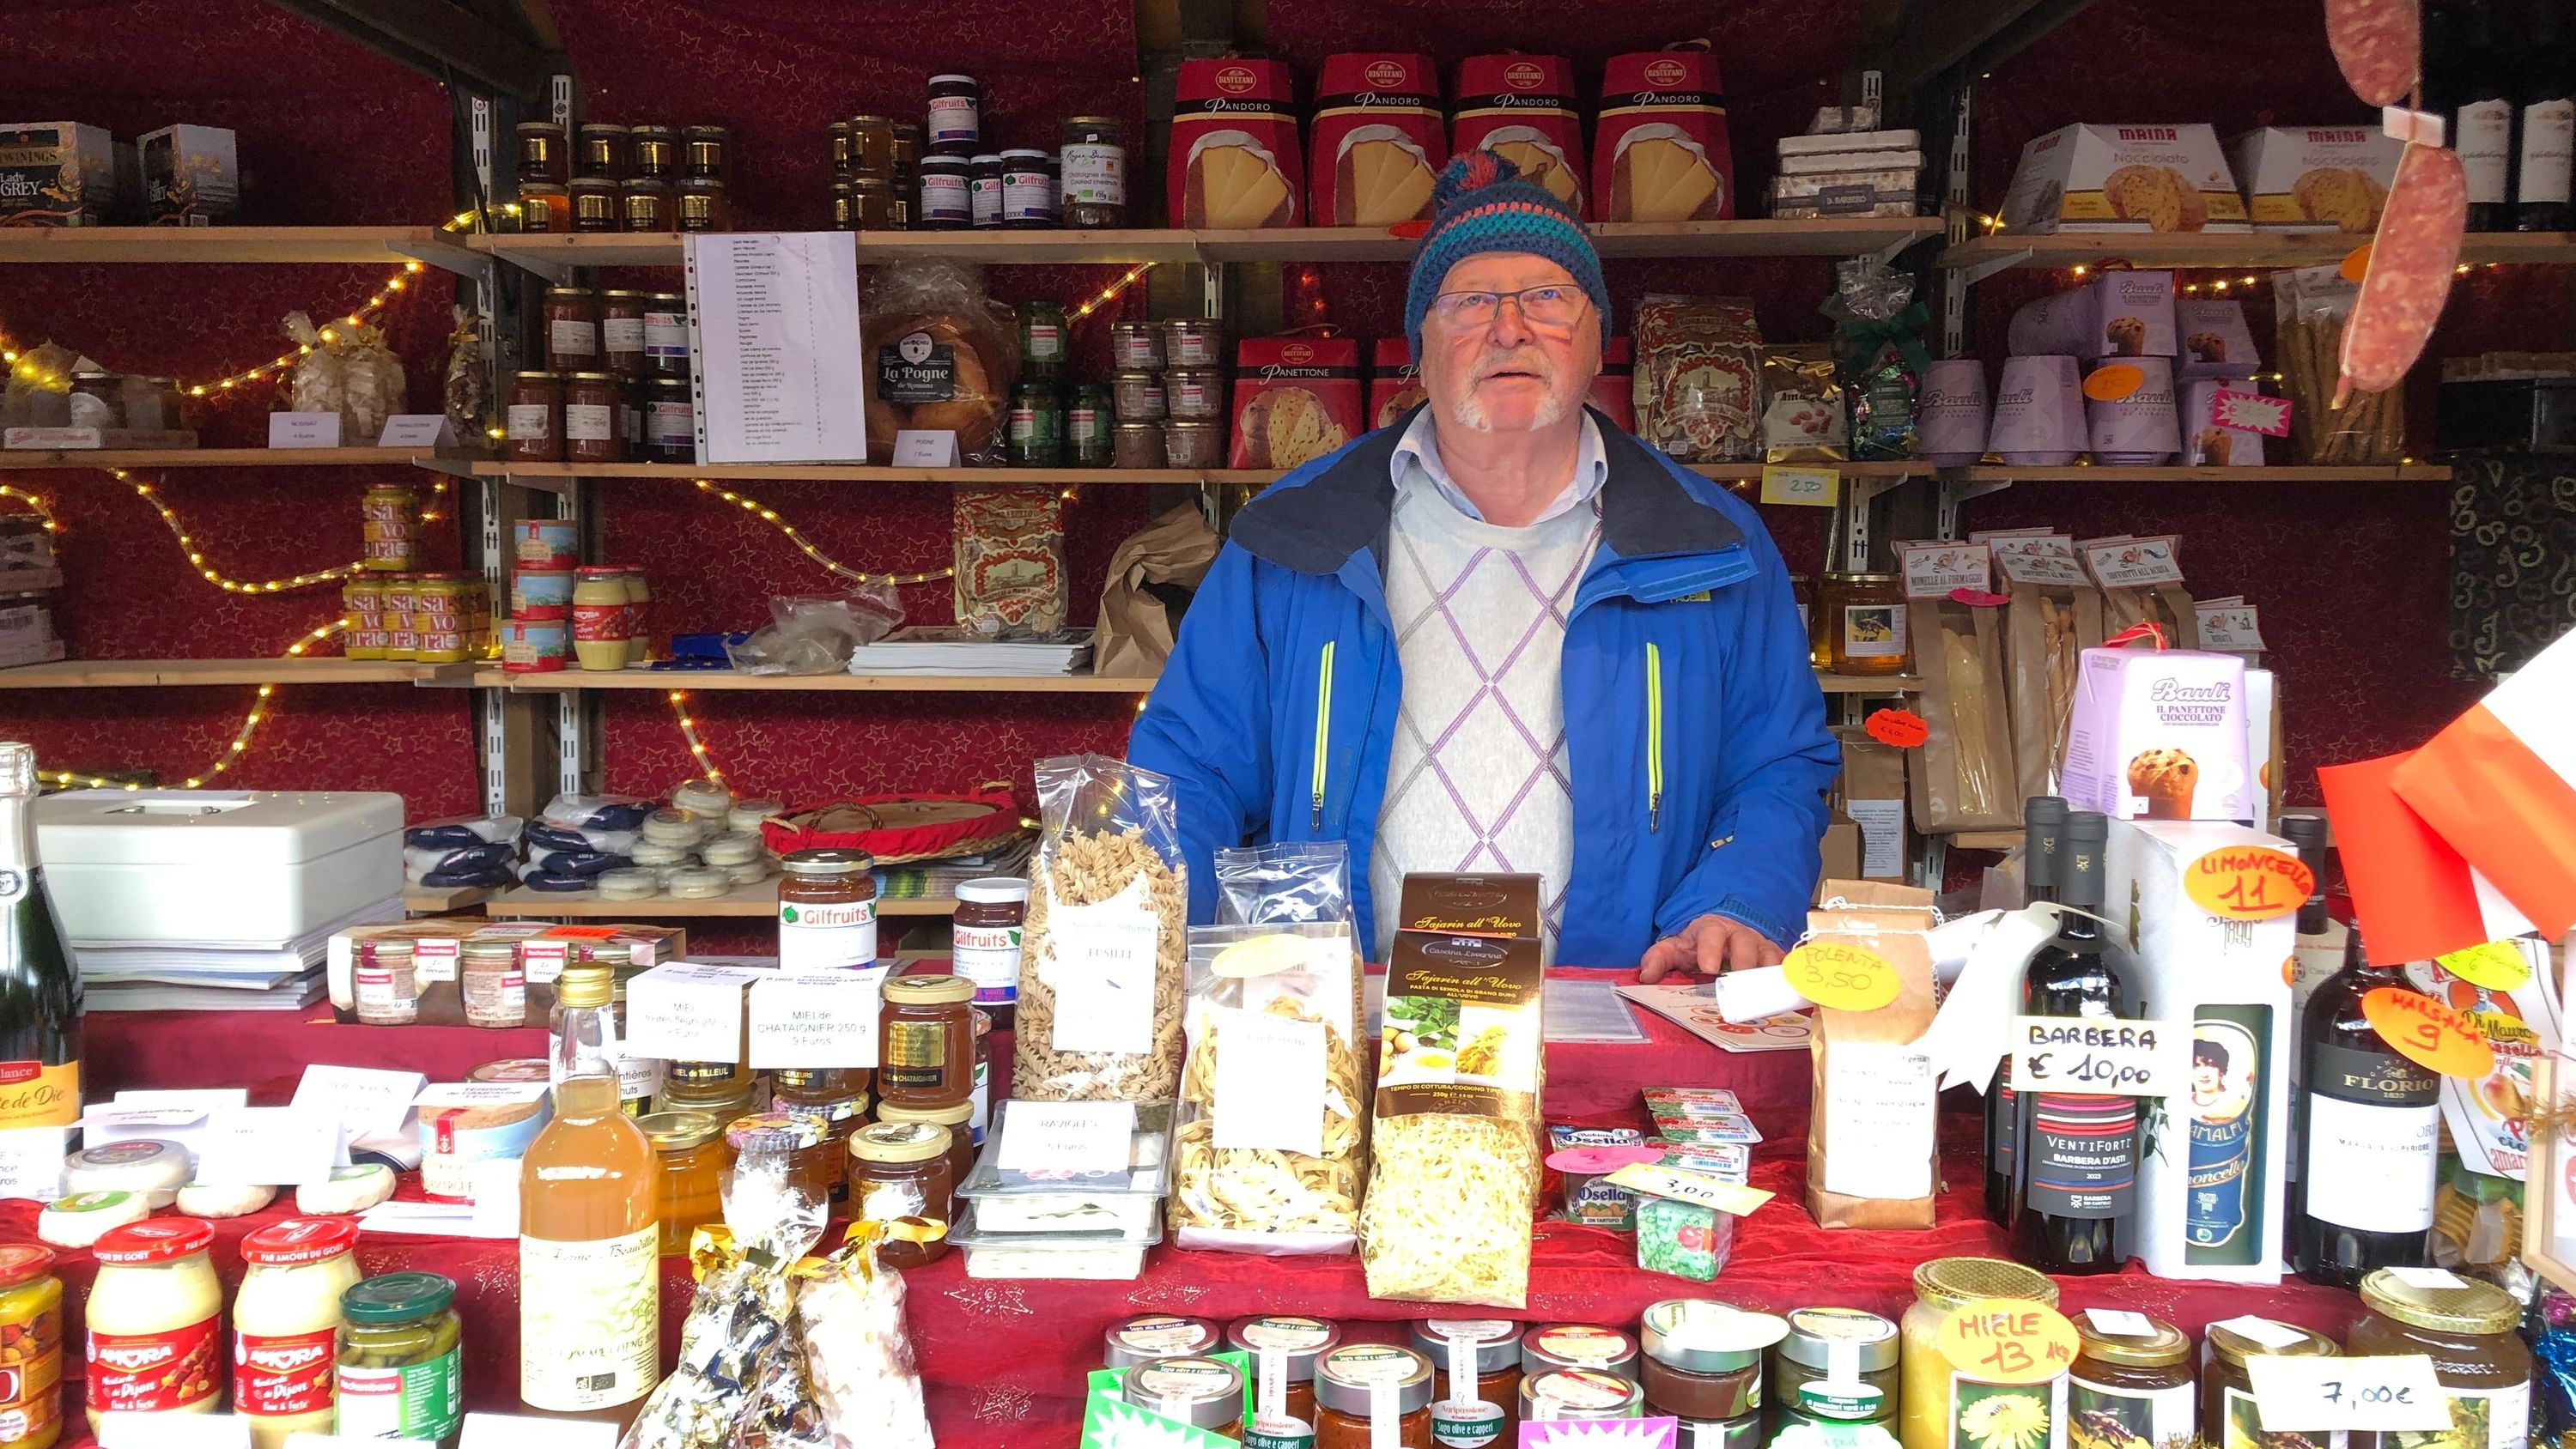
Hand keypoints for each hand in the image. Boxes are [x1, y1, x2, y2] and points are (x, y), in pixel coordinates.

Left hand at [1638, 914, 1785, 980]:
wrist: (1723, 932)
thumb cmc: (1697, 944)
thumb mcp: (1674, 948)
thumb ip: (1658, 959)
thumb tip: (1646, 976)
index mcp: (1711, 929)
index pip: (1711, 933)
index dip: (1710, 948)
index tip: (1708, 968)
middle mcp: (1739, 934)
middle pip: (1745, 943)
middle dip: (1744, 962)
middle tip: (1741, 983)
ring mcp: (1760, 945)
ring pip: (1769, 955)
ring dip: (1769, 974)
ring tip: (1767, 994)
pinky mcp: (1774, 957)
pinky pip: (1784, 967)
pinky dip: (1787, 978)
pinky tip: (1788, 994)